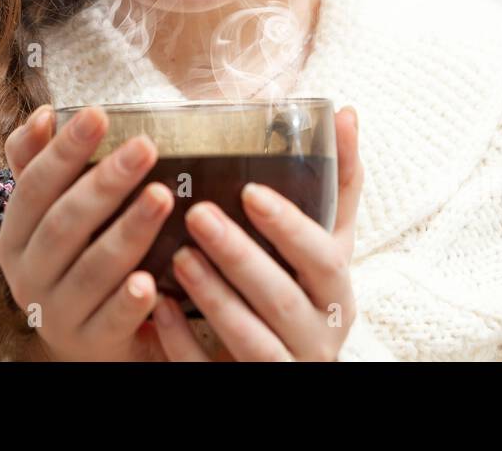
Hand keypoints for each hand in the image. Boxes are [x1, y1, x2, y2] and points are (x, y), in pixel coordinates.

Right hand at [0, 104, 175, 360]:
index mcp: (15, 237)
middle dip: (105, 182)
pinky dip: (128, 302)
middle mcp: (28, 275)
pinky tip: (149, 282)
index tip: (98, 114)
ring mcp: (57, 313)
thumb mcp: (50, 216)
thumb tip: (43, 115)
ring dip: (128, 231)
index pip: (34, 187)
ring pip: (91, 269)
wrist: (86, 342)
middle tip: (145, 146)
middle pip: (65, 224)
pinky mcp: (90, 344)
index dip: (64, 151)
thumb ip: (39, 165)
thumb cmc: (72, 262)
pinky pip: (111, 322)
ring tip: (161, 196)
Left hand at [152, 105, 363, 360]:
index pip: (323, 259)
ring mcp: (285, 369)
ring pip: (251, 341)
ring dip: (213, 298)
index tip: (249, 191)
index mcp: (337, 293)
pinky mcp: (245, 388)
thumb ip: (338, 186)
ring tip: (177, 256)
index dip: (290, 228)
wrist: (288, 364)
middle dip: (240, 257)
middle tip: (197, 214)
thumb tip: (346, 112)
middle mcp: (320, 336)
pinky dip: (182, 343)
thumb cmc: (306, 292)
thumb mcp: (327, 244)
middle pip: (283, 300)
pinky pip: (211, 372)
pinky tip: (155, 308)